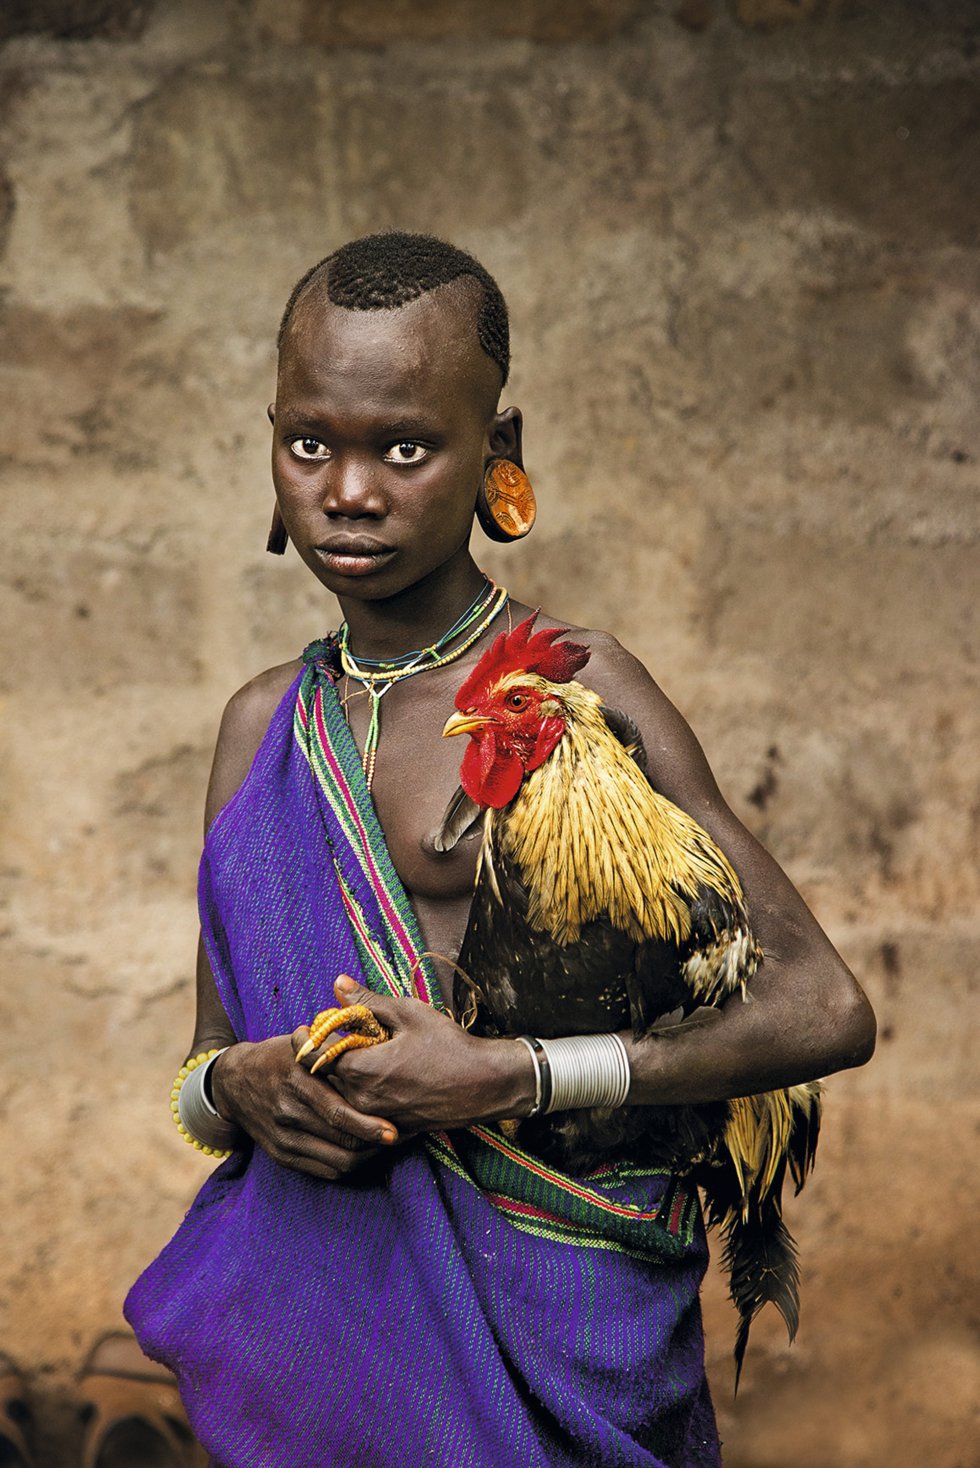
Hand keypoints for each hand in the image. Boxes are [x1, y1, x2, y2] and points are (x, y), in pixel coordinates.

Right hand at [210, 1034, 397, 1180]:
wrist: (233, 1082)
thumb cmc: (278, 1056)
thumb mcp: (302, 1043)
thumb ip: (334, 1049)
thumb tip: (377, 1049)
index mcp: (296, 1081)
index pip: (338, 1112)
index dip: (370, 1125)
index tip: (397, 1127)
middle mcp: (288, 1113)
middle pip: (343, 1141)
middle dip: (377, 1143)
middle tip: (405, 1135)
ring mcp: (284, 1139)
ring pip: (338, 1162)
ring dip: (368, 1157)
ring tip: (390, 1145)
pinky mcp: (282, 1156)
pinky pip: (325, 1171)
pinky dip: (350, 1166)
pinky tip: (367, 1154)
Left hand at [299, 976, 534, 1134]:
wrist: (485, 1085)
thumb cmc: (449, 1046)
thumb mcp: (408, 1013)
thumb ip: (367, 1001)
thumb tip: (338, 984)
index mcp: (361, 1070)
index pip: (314, 1055)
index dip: (311, 1036)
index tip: (313, 1023)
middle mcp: (361, 1099)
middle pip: (325, 1076)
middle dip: (328, 1053)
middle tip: (342, 1033)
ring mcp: (375, 1116)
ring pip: (342, 1093)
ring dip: (345, 1072)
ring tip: (365, 1051)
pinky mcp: (388, 1126)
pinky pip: (362, 1108)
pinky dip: (363, 1089)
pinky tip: (383, 1073)